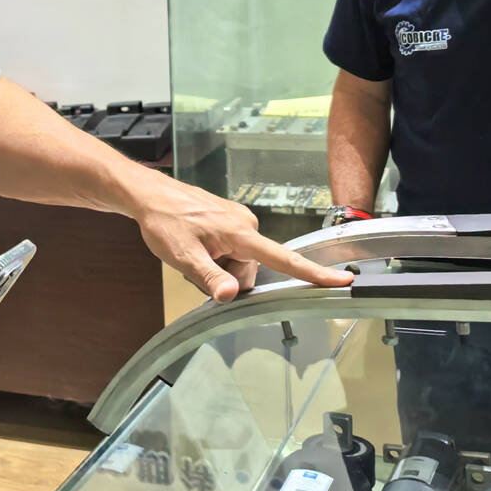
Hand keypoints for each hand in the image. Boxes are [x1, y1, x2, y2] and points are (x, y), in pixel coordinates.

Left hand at [133, 176, 355, 301]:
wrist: (149, 195)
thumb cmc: (165, 222)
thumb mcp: (183, 257)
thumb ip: (209, 277)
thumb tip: (231, 295)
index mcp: (240, 234)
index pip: (284, 259)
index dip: (313, 273)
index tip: (342, 279)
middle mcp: (246, 224)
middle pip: (250, 270)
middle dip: (225, 277)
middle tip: (195, 267)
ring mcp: (238, 220)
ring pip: (238, 261)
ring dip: (218, 266)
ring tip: (192, 252)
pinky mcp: (229, 219)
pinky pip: (231, 248)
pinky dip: (215, 255)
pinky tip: (195, 246)